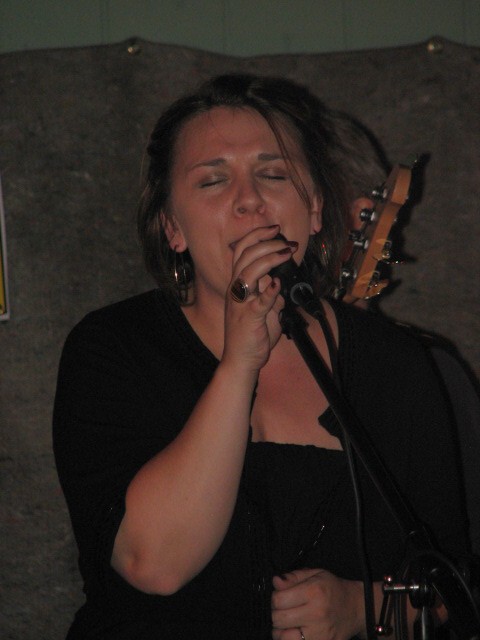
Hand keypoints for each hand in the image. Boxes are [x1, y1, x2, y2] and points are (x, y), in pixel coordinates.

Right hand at [223, 225, 297, 372]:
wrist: (242, 360)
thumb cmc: (251, 334)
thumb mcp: (263, 307)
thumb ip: (270, 292)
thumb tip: (281, 281)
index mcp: (238, 284)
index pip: (242, 251)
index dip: (257, 236)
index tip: (275, 229)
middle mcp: (236, 290)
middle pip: (244, 256)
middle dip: (267, 243)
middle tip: (287, 242)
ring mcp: (241, 304)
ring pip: (248, 273)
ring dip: (269, 259)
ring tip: (286, 253)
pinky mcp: (249, 319)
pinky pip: (258, 302)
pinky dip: (268, 291)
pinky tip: (278, 284)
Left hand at [271, 568, 363, 639]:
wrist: (356, 608)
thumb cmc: (333, 588)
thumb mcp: (315, 574)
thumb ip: (293, 577)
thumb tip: (275, 582)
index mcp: (314, 592)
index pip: (279, 600)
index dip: (274, 598)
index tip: (279, 597)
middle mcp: (316, 614)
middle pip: (279, 619)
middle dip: (275, 614)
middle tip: (282, 610)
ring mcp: (320, 634)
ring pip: (284, 638)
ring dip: (280, 631)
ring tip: (285, 625)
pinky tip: (294, 633)